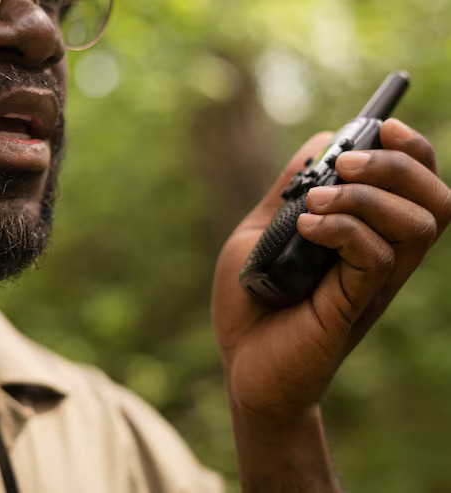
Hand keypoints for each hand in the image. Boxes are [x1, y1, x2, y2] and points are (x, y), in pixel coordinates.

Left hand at [212, 119, 450, 421]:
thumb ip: (290, 190)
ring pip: (418, 225)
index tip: (383, 126)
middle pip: (436, 199)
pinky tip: (307, 226)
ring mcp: (371, 284)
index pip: (418, 187)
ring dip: (367, 196)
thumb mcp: (262, 232)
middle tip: (345, 163)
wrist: (239, 362)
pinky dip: (344, 228)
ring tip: (316, 200)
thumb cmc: (249, 300)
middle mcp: (381, 258)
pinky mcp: (352, 306)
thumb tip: (322, 141)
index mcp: (366, 236)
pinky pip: (375, 256)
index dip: (412, 150)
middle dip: (399, 164)